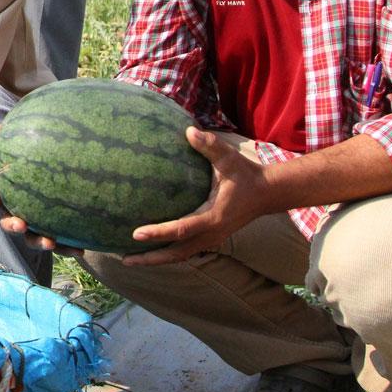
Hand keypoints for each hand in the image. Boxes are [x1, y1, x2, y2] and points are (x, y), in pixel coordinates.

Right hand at [0, 123, 81, 255]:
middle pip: (10, 224)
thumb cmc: (37, 169)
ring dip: (40, 242)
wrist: (62, 190)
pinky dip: (68, 249)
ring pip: (33, 240)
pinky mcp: (55, 238)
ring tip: (50, 242)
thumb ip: (11, 143)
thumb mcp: (26, 155)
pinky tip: (81, 250)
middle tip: (20, 224)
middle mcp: (19, 215)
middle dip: (13, 225)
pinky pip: (61, 246)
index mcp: (9, 198)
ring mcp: (36, 229)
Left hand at [123, 127, 267, 266]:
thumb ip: (210, 145)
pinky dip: (168, 254)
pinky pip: (187, 251)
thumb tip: (190, 131)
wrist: (267, 193)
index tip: (136, 234)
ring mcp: (212, 239)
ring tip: (130, 259)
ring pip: (181, 256)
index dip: (158, 233)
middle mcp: (212, 233)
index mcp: (214, 217)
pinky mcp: (211, 238)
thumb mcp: (229, 158)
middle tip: (124, 259)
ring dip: (157, 259)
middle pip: (177, 253)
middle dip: (151, 258)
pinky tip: (150, 251)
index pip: (181, 229)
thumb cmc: (246, 174)